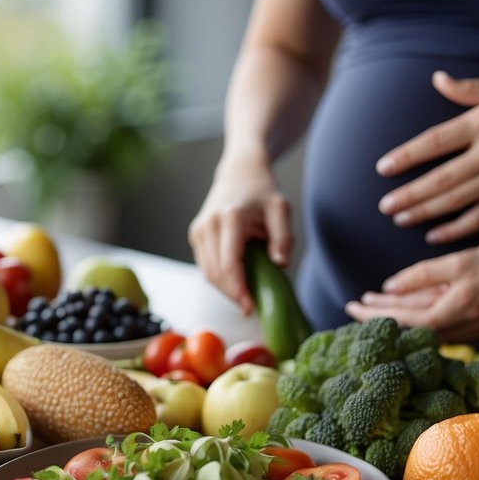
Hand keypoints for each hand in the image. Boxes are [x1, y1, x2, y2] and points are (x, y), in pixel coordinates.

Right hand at [188, 153, 293, 314]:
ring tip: (246, 296)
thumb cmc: (262, 190)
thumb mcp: (281, 209)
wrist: (239, 171)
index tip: (250, 307)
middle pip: (215, 273)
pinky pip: (206, 266)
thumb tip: (280, 265)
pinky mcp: (196, 236)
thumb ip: (283, 237)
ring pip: (207, 273)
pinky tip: (236, 283)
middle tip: (251, 308)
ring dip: (225, 289)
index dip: (238, 290)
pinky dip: (220, 279)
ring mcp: (199, 231)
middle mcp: (208, 225)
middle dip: (232, 295)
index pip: (229, 263)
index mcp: (230, 218)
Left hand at [344, 245, 478, 341]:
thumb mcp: (464, 262)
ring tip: (376, 307)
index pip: (396, 318)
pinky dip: (417, 319)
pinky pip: (436, 326)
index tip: (352, 304)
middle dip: (377, 316)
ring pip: (419, 326)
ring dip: (396, 317)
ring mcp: (462, 332)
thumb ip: (424, 275)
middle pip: (404, 325)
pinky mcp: (474, 328)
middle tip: (354, 306)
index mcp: (444, 314)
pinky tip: (411, 312)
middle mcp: (450, 329)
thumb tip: (390, 287)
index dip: (371, 312)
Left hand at [377, 70, 478, 244]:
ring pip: (457, 201)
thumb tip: (438, 79)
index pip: (434, 142)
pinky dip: (457, 229)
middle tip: (385, 206)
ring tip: (401, 219)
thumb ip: (468, 89)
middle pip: (441, 179)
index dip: (407, 157)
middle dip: (409, 195)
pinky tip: (436, 235)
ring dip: (426, 213)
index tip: (383, 168)